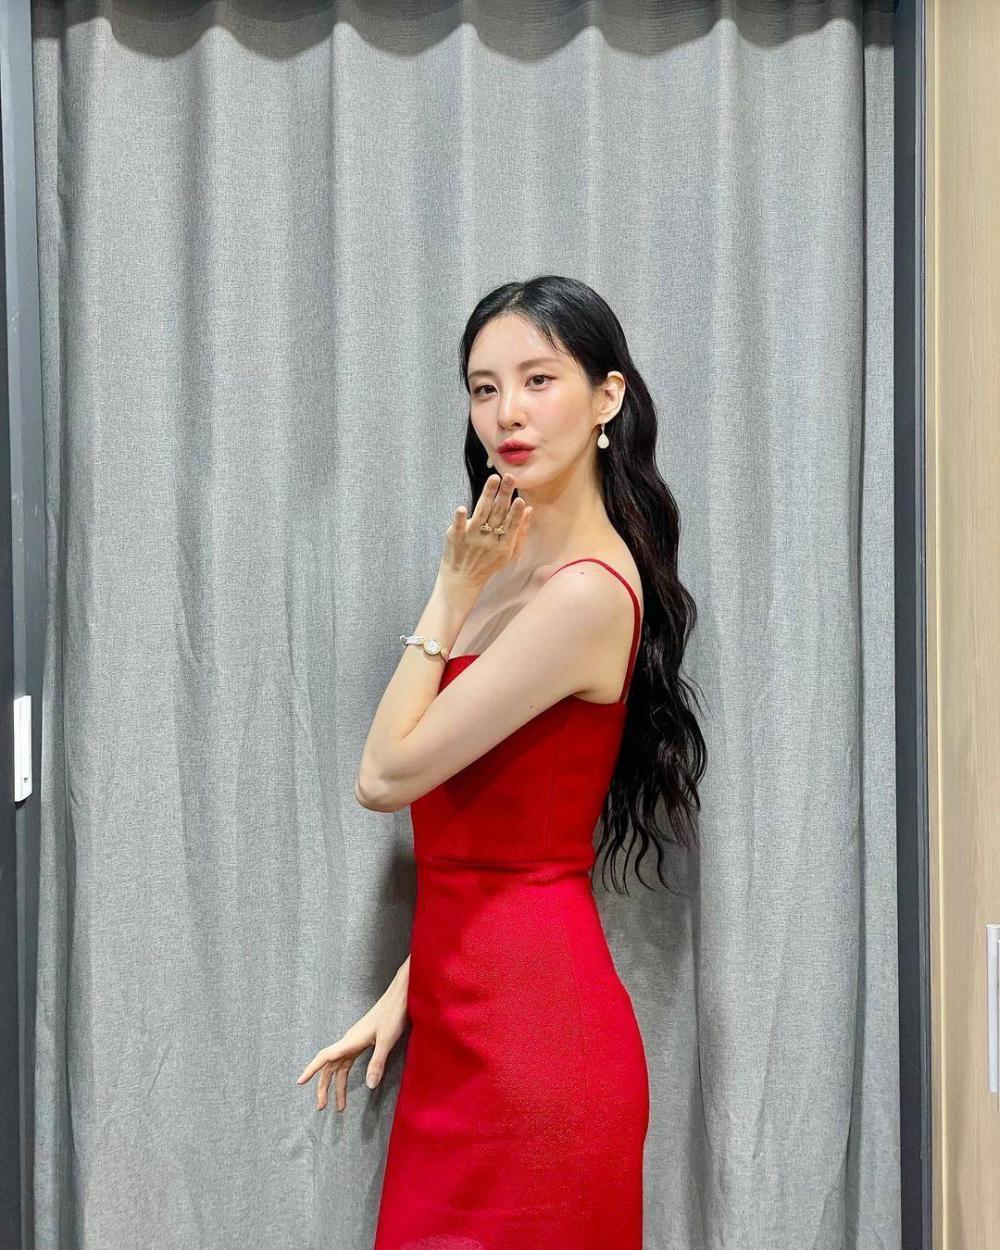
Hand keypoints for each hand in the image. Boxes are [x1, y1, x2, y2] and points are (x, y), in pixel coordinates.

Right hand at [296, 968, 407, 1111]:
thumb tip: (369, 1086)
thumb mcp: (387, 1040)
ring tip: (340, 1106)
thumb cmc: (393, 1014)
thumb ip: (377, 1062)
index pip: (325, 1057)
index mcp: (350, 1041)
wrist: (400, 996)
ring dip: (337, 1085)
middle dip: (324, 1087)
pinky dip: (344, 1074)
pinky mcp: (362, 1041)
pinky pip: (348, 1061)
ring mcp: (355, 1041)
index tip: (299, 1082)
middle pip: (329, 1066)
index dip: (311, 1069)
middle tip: (322, 1107)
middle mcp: (348, 1041)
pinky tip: (346, 1084)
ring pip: (339, 1066)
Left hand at [440, 473, 532, 586]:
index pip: (511, 526)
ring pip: (481, 514)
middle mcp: (488, 541)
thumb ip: (521, 532)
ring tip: (493, 479)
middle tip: (509, 477)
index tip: (520, 500)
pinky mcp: (456, 537)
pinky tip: (462, 508)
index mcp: (504, 545)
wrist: (462, 579)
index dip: (515, 513)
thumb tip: (530, 509)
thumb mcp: (510, 553)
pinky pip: (458, 526)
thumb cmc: (489, 563)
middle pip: (498, 515)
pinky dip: (460, 518)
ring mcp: (471, 538)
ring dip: (487, 496)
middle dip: (504, 495)